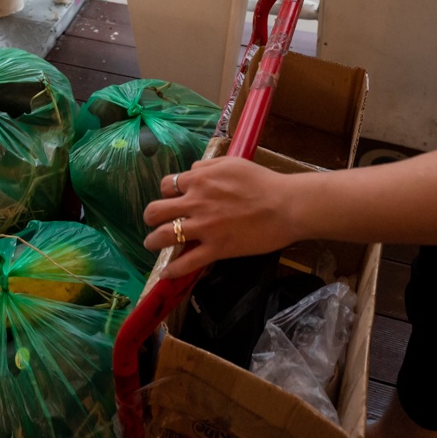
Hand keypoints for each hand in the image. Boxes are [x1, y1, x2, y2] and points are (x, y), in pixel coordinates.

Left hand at [141, 157, 300, 280]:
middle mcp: (195, 202)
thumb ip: (207, 166)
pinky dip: (172, 270)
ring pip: (163, 236)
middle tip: (155, 222)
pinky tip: (166, 273)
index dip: (168, 193)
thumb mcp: (232, 163)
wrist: (285, 206)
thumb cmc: (262, 182)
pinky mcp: (216, 249)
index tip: (173, 200)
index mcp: (199, 179)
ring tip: (153, 245)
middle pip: (155, 210)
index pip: (167, 185)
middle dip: (151, 217)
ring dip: (153, 242)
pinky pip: (186, 263)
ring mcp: (203, 227)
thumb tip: (191, 171)